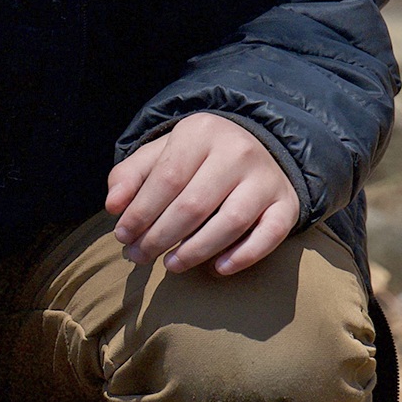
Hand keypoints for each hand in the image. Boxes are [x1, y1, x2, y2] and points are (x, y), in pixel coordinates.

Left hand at [105, 114, 297, 274]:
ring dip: (195, 251)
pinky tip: (217, 268)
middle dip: (160, 237)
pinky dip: (243, 256)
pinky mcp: (287, 203)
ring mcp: (266, 178)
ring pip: (230, 222)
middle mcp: (238, 151)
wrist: (255, 146)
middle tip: (139, 257)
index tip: (122, 236)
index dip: (140, 212)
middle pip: (194, 204)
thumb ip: (130, 176)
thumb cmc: (195, 158)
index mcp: (201, 132)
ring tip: (170, 265)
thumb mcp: (160, 154)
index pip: (166, 179)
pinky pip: (270, 235)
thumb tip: (113, 206)